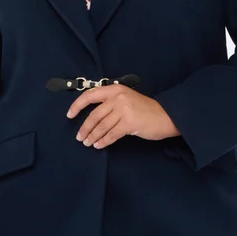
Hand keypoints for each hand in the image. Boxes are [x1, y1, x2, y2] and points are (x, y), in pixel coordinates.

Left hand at [66, 84, 180, 148]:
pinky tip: (99, 145)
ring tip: (88, 143)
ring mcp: (124, 110)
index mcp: (115, 90)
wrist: (167, 116)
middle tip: (79, 137)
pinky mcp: (129, 123)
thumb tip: (92, 117)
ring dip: (93, 136)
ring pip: (102, 125)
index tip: (69, 115)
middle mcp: (118, 97)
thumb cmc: (145, 109)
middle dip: (85, 127)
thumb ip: (111, 104)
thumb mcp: (127, 100)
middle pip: (94, 114)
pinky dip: (103, 141)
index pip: (90, 95)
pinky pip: (111, 134)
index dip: (77, 105)